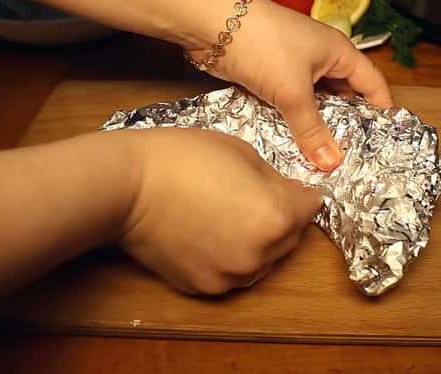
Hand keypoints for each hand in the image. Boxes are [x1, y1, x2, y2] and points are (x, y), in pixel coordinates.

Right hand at [122, 128, 321, 294]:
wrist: (128, 187)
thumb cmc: (183, 158)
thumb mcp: (243, 152)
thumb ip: (275, 179)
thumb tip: (289, 194)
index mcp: (277, 216)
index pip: (312, 207)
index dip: (302, 193)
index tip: (292, 187)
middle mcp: (261, 253)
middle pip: (291, 238)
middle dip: (283, 219)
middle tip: (256, 198)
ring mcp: (232, 275)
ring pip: (263, 261)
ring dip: (258, 243)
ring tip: (229, 217)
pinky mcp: (205, 287)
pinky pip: (231, 273)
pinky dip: (228, 258)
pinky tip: (208, 234)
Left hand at [187, 0, 392, 170]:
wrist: (210, 24)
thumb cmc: (263, 47)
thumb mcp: (292, 91)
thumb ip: (312, 130)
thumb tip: (332, 164)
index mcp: (339, 53)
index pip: (372, 84)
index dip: (381, 112)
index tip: (386, 143)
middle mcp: (322, 59)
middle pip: (345, 96)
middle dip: (348, 126)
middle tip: (354, 159)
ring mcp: (295, 67)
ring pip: (316, 103)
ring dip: (318, 127)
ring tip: (326, 160)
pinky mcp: (272, 76)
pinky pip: (292, 104)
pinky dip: (295, 122)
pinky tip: (297, 146)